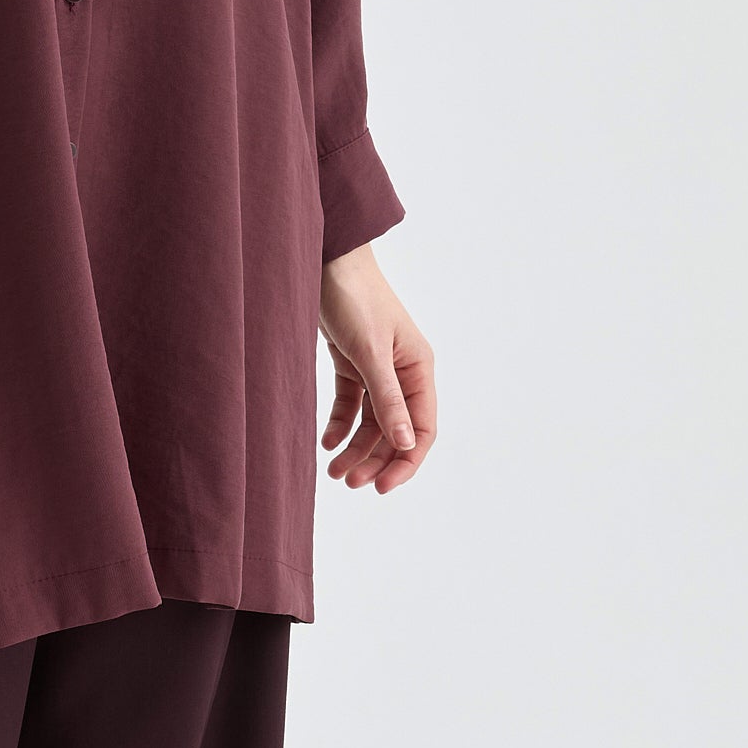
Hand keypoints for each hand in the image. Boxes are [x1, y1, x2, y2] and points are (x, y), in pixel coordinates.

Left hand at [319, 245, 435, 494]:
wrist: (326, 260)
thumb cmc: (354, 298)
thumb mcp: (370, 352)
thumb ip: (387, 399)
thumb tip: (406, 442)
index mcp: (418, 369)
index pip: (422, 428)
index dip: (405, 461)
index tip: (381, 487)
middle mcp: (402, 372)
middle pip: (396, 430)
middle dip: (375, 459)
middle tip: (348, 483)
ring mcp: (377, 368)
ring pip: (371, 422)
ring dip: (356, 448)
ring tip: (333, 471)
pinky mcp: (351, 362)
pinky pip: (351, 404)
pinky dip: (340, 425)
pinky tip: (325, 443)